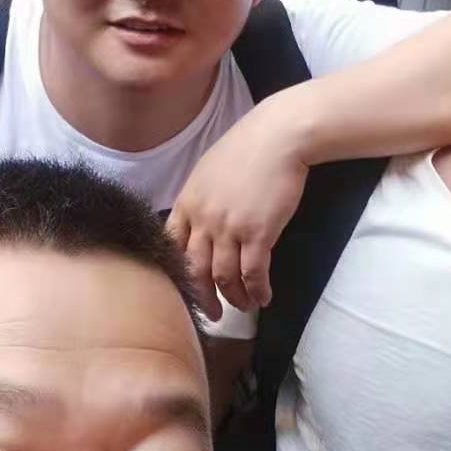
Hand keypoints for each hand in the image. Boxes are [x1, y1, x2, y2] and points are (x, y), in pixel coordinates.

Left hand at [166, 93, 310, 319]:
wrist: (278, 136)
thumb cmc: (247, 149)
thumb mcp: (208, 171)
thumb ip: (200, 200)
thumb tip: (200, 224)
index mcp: (187, 203)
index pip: (171, 247)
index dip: (178, 272)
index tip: (185, 287)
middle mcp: (203, 219)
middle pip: (195, 270)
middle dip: (203, 296)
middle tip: (212, 313)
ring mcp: (229, 227)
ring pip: (224, 276)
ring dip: (234, 297)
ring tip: (245, 306)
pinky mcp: (258, 233)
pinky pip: (253, 273)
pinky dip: (257, 290)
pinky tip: (263, 297)